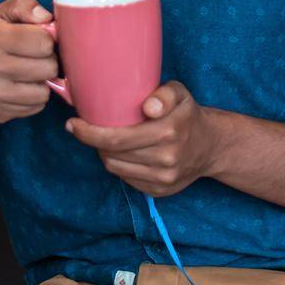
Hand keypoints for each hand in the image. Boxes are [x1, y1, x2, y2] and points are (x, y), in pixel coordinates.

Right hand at [0, 0, 56, 122]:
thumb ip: (24, 5)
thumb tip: (48, 19)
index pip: (45, 42)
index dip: (47, 40)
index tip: (39, 40)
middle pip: (49, 68)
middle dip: (48, 61)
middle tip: (37, 58)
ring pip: (43, 92)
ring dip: (41, 83)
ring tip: (29, 74)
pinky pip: (34, 108)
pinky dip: (32, 98)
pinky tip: (20, 88)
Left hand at [66, 82, 221, 196]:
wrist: (211, 146)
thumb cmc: (187, 114)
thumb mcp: (180, 93)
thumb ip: (164, 94)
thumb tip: (148, 107)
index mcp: (169, 131)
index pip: (117, 138)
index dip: (89, 133)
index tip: (73, 124)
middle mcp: (166, 158)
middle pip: (112, 154)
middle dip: (93, 141)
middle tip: (84, 128)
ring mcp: (163, 178)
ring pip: (116, 168)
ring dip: (105, 153)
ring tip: (104, 139)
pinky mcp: (160, 191)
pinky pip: (127, 180)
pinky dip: (119, 166)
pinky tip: (121, 153)